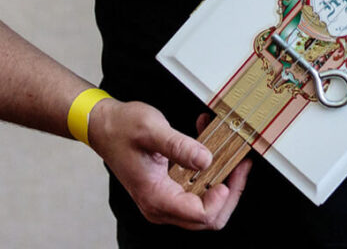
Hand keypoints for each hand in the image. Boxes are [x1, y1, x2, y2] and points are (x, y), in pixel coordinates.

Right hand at [87, 99, 250, 230]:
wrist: (105, 127)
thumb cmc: (123, 129)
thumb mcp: (152, 130)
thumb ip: (180, 146)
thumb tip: (206, 161)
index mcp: (157, 197)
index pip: (200, 215)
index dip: (221, 198)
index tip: (231, 173)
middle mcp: (161, 206)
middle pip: (207, 218)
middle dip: (229, 192)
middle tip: (240, 164)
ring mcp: (164, 200)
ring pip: (205, 206)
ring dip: (221, 180)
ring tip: (230, 152)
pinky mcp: (168, 189)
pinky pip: (196, 190)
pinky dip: (208, 171)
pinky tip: (209, 144)